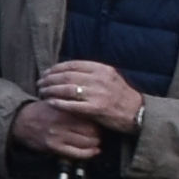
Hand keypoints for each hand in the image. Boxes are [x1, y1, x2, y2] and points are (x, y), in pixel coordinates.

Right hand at [8, 99, 111, 163]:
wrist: (20, 121)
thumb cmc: (40, 111)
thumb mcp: (56, 101)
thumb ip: (73, 105)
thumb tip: (92, 111)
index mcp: (64, 108)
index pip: (90, 115)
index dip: (98, 120)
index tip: (100, 121)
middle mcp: (62, 122)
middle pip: (92, 130)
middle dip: (99, 133)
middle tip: (101, 133)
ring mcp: (58, 135)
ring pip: (87, 142)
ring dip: (95, 143)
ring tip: (96, 141)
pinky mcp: (54, 147)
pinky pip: (77, 153)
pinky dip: (88, 153)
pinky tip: (93, 151)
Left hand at [33, 61, 147, 132]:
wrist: (138, 113)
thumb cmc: (123, 96)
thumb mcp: (111, 77)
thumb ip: (93, 72)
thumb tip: (72, 69)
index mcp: (102, 69)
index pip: (72, 64)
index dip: (56, 68)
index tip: (47, 72)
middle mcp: (99, 79)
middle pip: (66, 76)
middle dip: (49, 79)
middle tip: (40, 83)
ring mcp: (97, 94)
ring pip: (66, 89)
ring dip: (51, 90)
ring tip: (42, 92)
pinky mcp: (95, 109)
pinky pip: (71, 105)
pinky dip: (58, 103)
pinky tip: (50, 102)